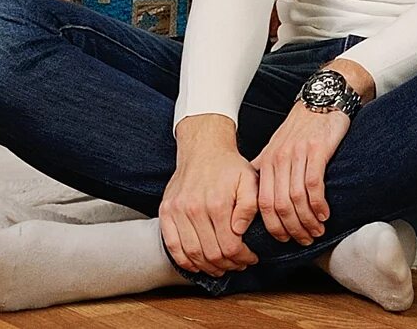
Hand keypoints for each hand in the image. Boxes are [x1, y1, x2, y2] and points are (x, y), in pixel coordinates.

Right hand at [162, 116, 261, 275]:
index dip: (242, 258)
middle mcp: (194, 209)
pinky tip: (197, 264)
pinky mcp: (166, 212)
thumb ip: (250, 206)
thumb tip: (240, 231)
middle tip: (238, 264)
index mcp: (217, 203)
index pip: (229, 246)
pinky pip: (172, 246)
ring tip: (220, 267)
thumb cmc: (229, 167)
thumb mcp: (250, 180)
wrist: (204, 150)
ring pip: (192, 254)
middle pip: (211, 254)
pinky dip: (184, 261)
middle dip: (228, 265)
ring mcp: (177, 211)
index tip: (249, 258)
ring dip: (207, 267)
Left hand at [250, 101, 348, 244]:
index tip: (285, 239)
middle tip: (305, 240)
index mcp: (267, 162)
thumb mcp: (277, 146)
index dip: (273, 226)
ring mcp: (297, 154)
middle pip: (279, 205)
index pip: (263, 203)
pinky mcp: (317, 149)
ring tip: (317, 230)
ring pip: (296, 198)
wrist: (322, 99)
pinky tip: (325, 213)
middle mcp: (279, 159)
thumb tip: (255, 196)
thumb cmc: (302, 126)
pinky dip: (319, 203)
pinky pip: (314, 184)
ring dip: (307, 220)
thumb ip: (266, 169)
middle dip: (291, 228)